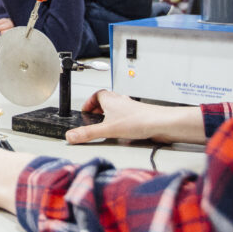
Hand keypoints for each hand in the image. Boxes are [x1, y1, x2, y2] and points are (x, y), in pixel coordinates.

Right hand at [64, 89, 204, 144]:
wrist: (161, 123)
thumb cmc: (139, 120)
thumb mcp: (107, 129)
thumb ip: (88, 133)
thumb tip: (71, 136)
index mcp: (110, 99)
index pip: (96, 95)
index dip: (89, 102)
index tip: (85, 111)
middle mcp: (120, 101)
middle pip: (106, 101)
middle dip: (98, 110)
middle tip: (94, 119)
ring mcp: (130, 108)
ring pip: (116, 108)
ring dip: (110, 116)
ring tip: (106, 126)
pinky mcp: (139, 116)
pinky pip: (126, 117)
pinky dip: (121, 122)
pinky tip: (122, 133)